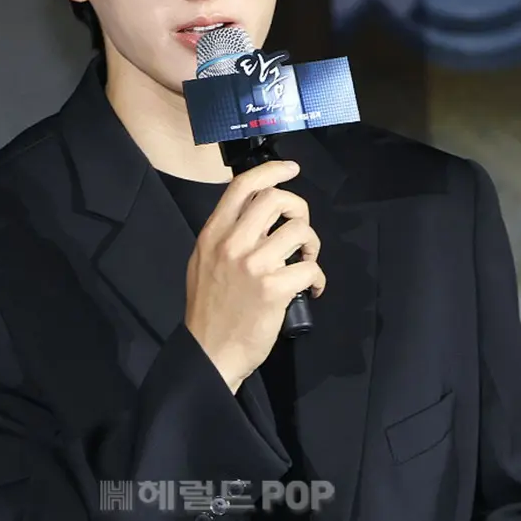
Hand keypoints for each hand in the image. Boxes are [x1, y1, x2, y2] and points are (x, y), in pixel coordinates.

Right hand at [184, 160, 324, 393]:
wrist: (210, 351)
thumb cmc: (208, 307)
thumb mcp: (203, 260)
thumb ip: (225, 233)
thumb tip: (255, 210)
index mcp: (214, 233)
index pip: (242, 186)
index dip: (271, 170)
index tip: (290, 169)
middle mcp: (232, 243)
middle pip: (276, 199)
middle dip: (298, 208)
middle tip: (299, 227)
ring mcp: (254, 265)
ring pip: (299, 231)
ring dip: (311, 243)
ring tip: (306, 259)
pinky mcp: (274, 288)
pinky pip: (310, 267)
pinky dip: (318, 277)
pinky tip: (312, 288)